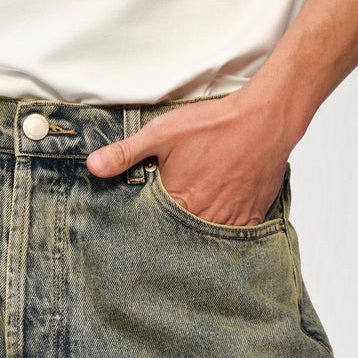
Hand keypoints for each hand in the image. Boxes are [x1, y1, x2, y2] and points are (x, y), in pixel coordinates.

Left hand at [85, 85, 296, 226]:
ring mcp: (230, 219)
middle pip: (182, 235)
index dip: (149, 225)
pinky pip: (235, 235)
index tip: (143, 226)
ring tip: (194, 220)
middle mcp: (203, 215)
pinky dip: (225, 230)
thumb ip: (126, 153)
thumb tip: (93, 167)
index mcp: (178, 200)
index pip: (155, 226)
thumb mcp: (161, 134)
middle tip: (170, 225)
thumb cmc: (213, 125)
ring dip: (199, 232)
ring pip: (208, 237)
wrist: (263, 120)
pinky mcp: (251, 215)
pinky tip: (219, 217)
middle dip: (174, 231)